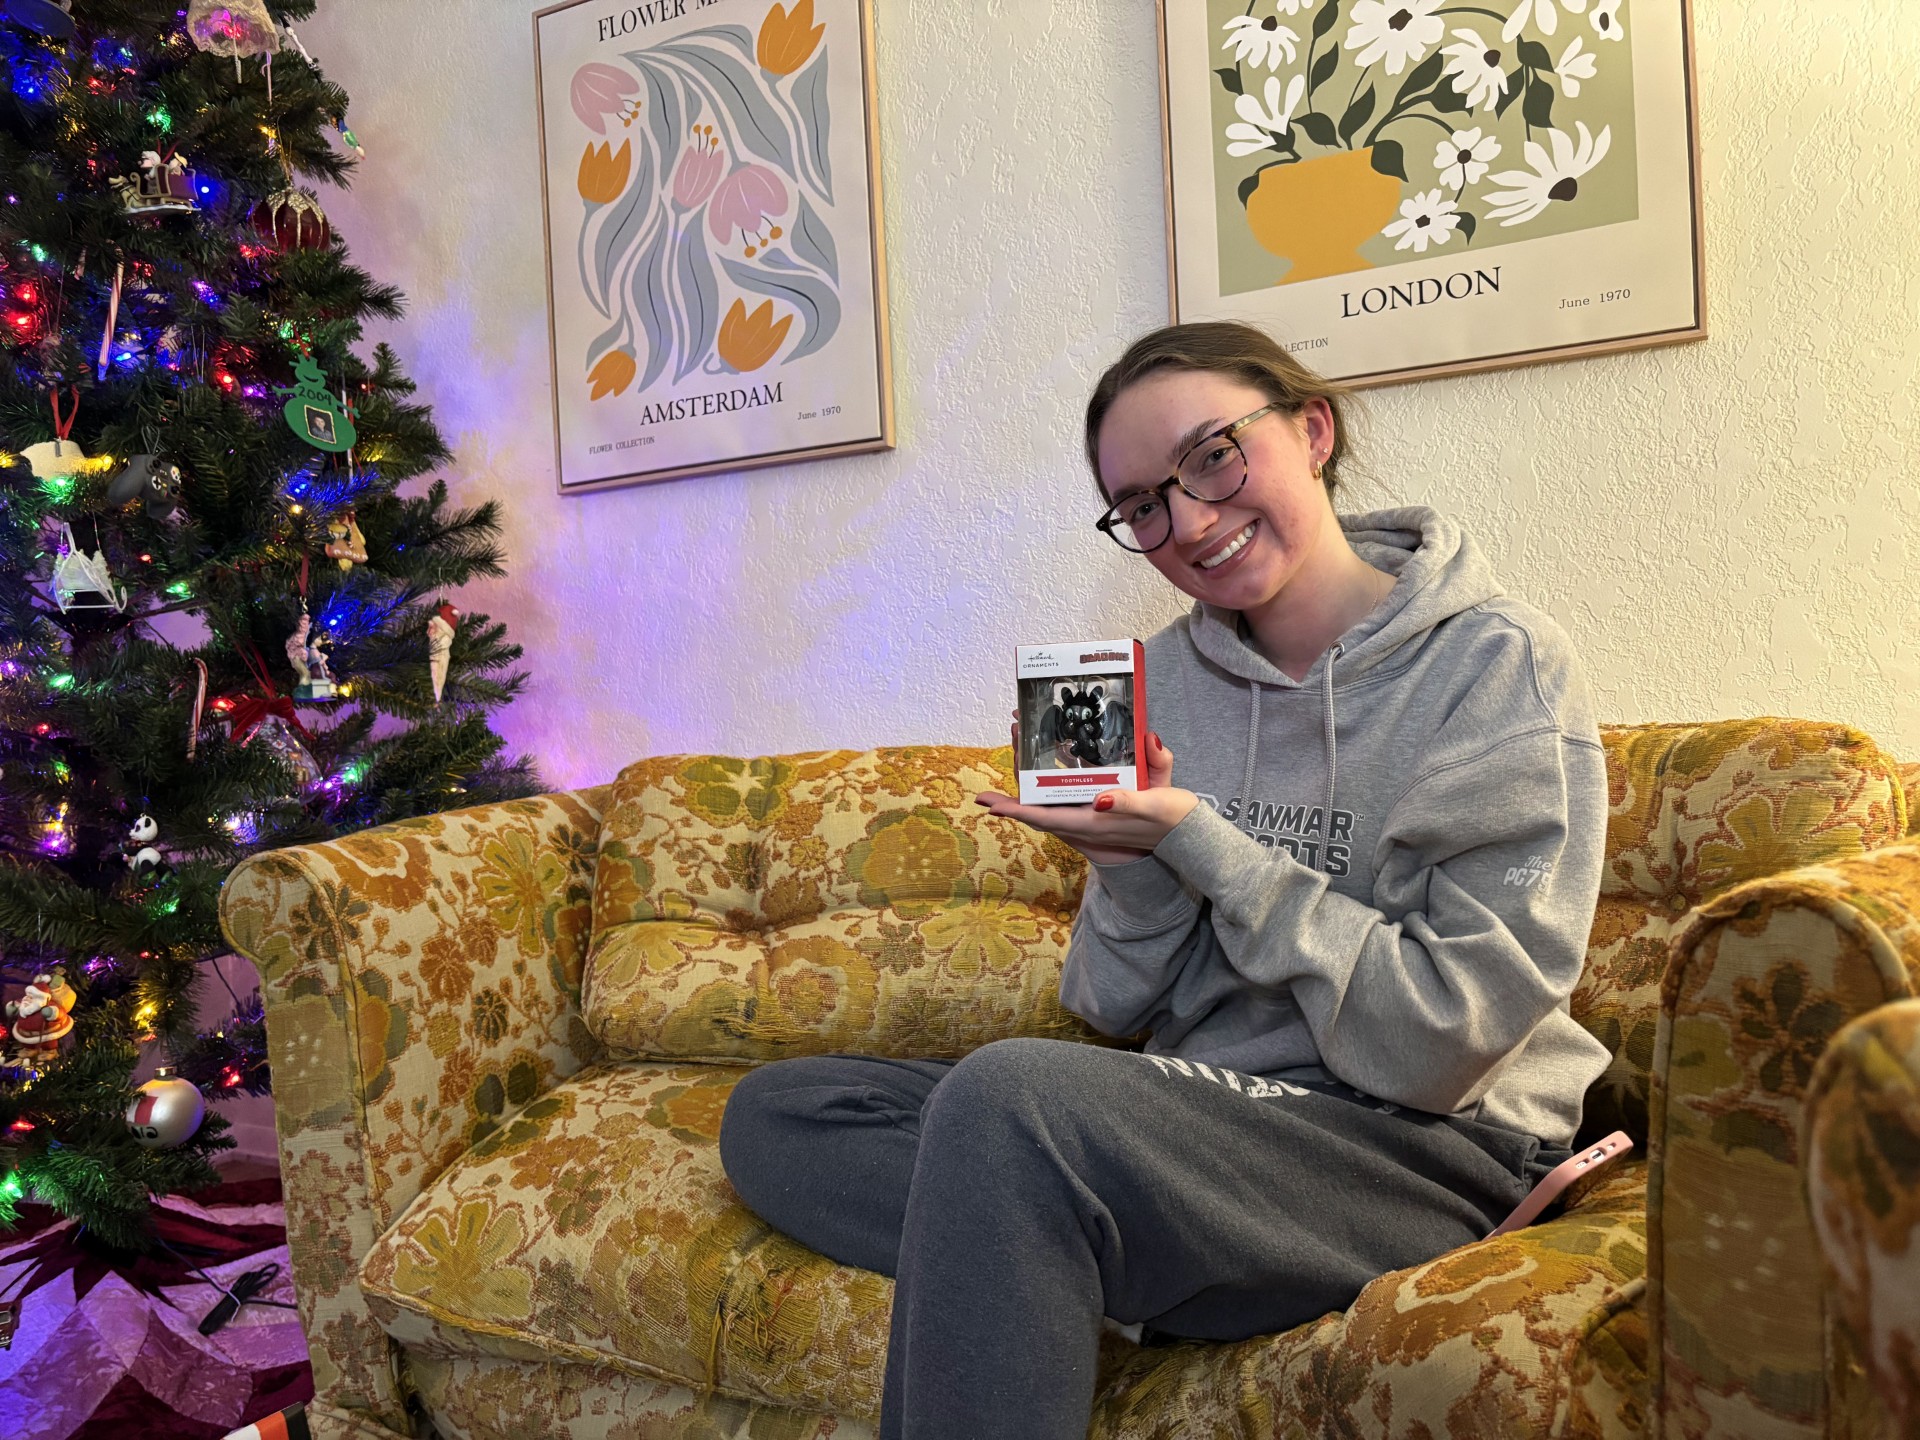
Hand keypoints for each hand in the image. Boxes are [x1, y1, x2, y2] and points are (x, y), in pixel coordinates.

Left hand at [983, 726, 1193, 864]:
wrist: (1191, 838)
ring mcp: (1090, 822)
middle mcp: (1086, 825)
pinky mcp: (1096, 816)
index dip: (1016, 811)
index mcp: (1095, 822)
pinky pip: (1060, 804)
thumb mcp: (1155, 804)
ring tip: (1012, 756)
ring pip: (1047, 806)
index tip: (989, 805)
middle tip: (991, 779)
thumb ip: (1130, 800)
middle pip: (1038, 811)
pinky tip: (1036, 773)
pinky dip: (1042, 790)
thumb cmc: (1173, 820)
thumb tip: (1102, 797)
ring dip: (1025, 788)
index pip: (1045, 818)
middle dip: (1012, 795)